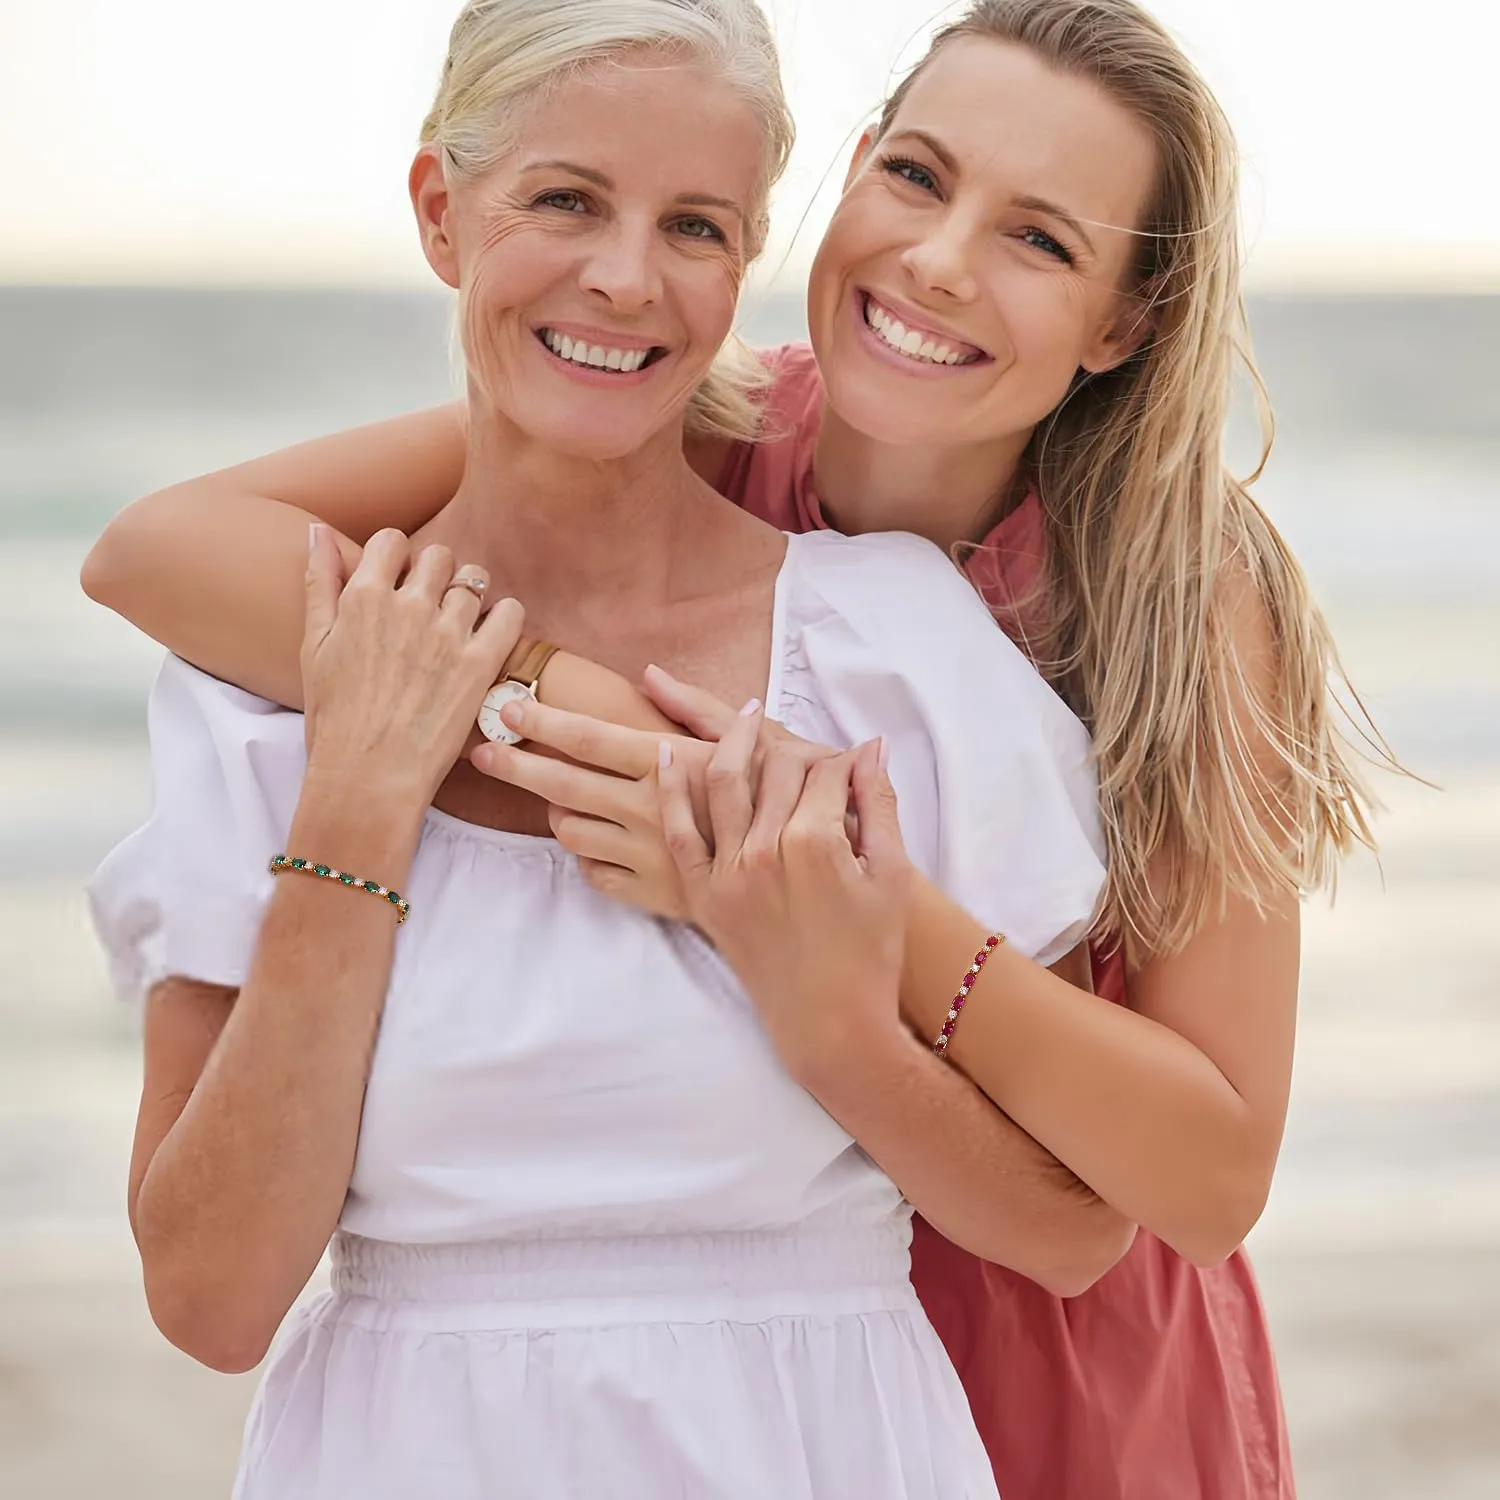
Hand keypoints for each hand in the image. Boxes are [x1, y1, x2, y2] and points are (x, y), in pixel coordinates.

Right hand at [301, 524, 523, 811]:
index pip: (393, 541)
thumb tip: (318, 531)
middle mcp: (408, 607)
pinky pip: (510, 614)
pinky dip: (506, 615)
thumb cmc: (334, 719)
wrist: (368, 777)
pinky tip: (493, 633)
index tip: (401, 583)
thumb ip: (320, 583)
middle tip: (432, 606)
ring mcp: (448, 635)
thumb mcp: (314, 647)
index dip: (398, 558)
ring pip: (474, 581)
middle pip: (439, 556)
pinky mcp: (481, 664)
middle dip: (436, 575)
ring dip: (469, 596)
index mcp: (364, 599)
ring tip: (460, 625)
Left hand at [468, 686, 840, 920]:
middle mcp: (650, 810)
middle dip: (514, 763)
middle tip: (482, 750)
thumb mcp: (751, 737)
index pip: (588, 739)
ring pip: (570, 832)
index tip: (506, 707)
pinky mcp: (655, 894)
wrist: (823, 862)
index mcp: (669, 764)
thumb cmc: (791, 787)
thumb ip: (692, 706)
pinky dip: (588, 856)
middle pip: (561, 784)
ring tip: (560, 796)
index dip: (541, 723)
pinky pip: (595, 874)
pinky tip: (599, 841)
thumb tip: (649, 674)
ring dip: (558, 811)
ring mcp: (649, 856)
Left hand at [657, 707, 913, 1085]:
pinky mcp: (704, 897)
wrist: (830, 1022)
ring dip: (730, 742)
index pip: (826, 773)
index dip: (843, 762)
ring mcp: (729, 873)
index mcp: (817, 842)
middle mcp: (766, 850)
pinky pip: (679, 833)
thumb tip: (871, 748)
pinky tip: (669, 755)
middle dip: (799, 752)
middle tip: (811, 750)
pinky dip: (672, 791)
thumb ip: (878, 806)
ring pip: (724, 784)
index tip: (851, 763)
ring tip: (741, 716)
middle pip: (777, 770)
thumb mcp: (889, 874)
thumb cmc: (871, 952)